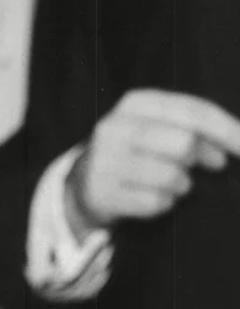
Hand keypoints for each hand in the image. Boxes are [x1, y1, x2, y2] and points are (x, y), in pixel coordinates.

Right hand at [65, 89, 239, 237]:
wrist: (83, 183)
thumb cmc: (136, 152)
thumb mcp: (158, 125)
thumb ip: (194, 126)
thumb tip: (236, 142)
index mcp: (135, 103)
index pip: (192, 111)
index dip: (227, 130)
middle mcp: (115, 128)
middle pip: (184, 143)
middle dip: (204, 157)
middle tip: (212, 165)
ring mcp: (105, 162)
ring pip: (171, 176)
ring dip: (182, 185)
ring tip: (174, 183)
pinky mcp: (101, 193)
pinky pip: (154, 203)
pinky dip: (164, 205)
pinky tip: (154, 198)